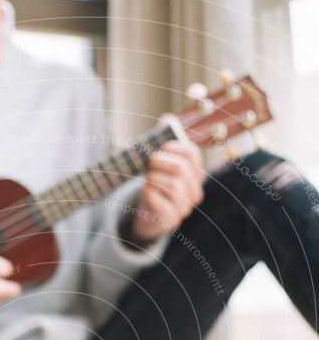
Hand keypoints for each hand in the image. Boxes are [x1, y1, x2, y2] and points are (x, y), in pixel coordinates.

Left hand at [132, 117, 204, 243]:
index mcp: (195, 173)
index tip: (159, 148)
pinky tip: (144, 191)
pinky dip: (150, 194)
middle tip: (148, 164)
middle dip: (160, 163)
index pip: (191, 153)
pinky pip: (163, 205)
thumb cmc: (155, 183)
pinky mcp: (171, 221)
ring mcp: (184, 208)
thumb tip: (168, 119)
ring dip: (154, 178)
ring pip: (174, 186)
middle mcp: (194, 191)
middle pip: (181, 169)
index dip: (173, 146)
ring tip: (146, 178)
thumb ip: (163, 139)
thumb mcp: (159, 161)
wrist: (147, 214)